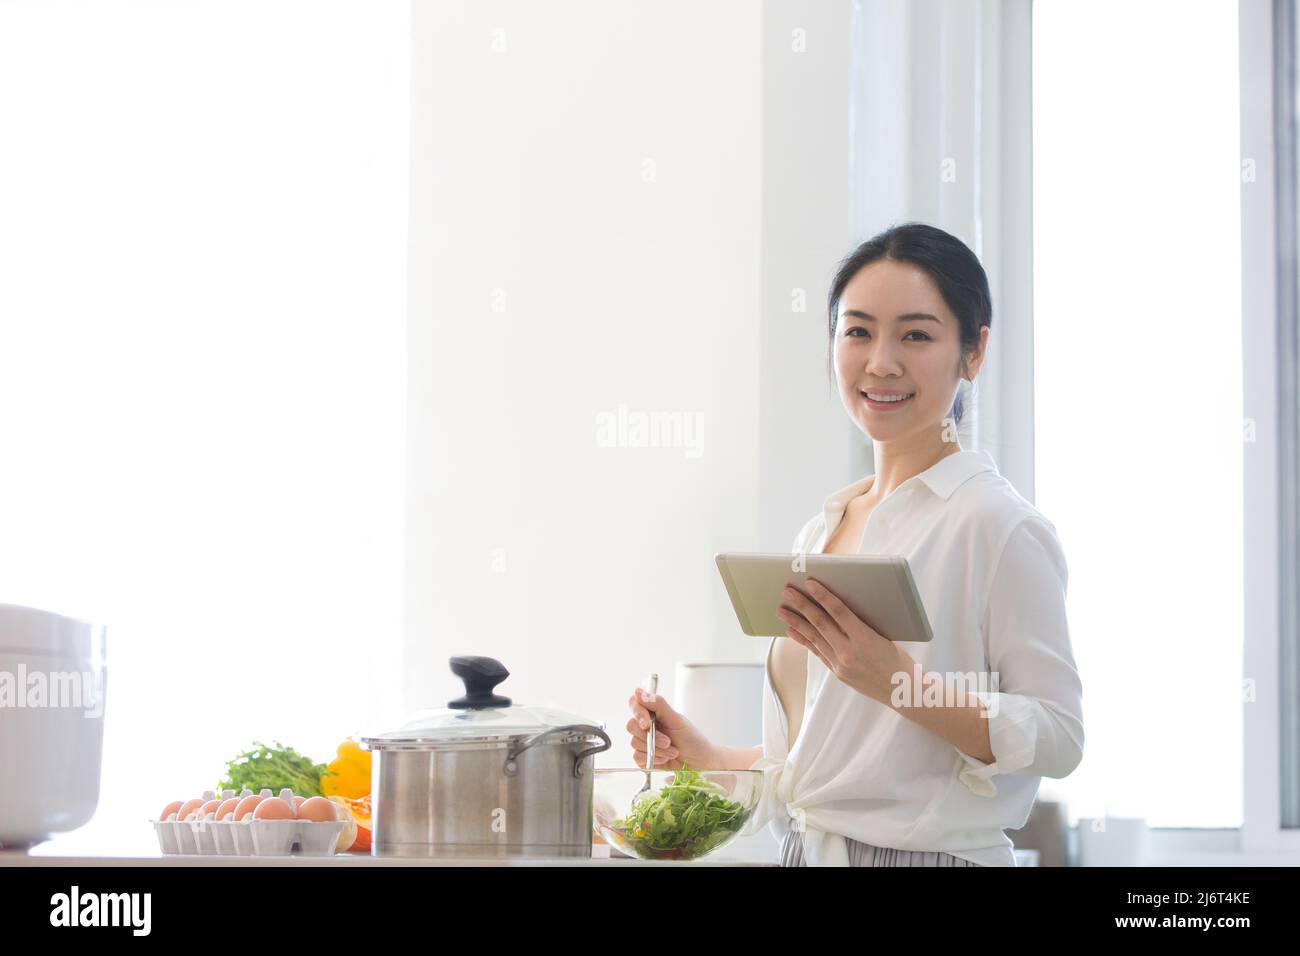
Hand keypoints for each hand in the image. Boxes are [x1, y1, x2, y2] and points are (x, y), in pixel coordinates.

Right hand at [625, 688, 718, 769]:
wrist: (699, 762)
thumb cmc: (691, 739)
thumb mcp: (676, 719)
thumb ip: (657, 704)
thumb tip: (638, 691)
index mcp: (653, 712)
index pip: (634, 704)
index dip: (637, 713)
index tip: (647, 724)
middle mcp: (646, 725)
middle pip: (631, 725)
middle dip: (652, 737)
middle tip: (668, 741)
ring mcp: (643, 741)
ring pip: (635, 743)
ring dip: (657, 749)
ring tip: (673, 751)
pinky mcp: (642, 757)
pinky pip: (638, 757)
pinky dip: (654, 759)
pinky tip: (665, 759)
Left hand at [776, 577, 918, 706]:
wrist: (904, 693)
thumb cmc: (899, 659)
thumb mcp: (885, 636)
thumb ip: (862, 623)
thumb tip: (838, 605)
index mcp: (865, 639)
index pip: (839, 612)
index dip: (823, 595)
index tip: (810, 582)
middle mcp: (849, 652)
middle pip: (821, 623)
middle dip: (802, 605)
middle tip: (787, 591)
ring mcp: (841, 664)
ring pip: (814, 638)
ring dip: (796, 622)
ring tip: (781, 610)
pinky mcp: (838, 672)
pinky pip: (817, 652)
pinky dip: (804, 639)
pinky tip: (792, 630)